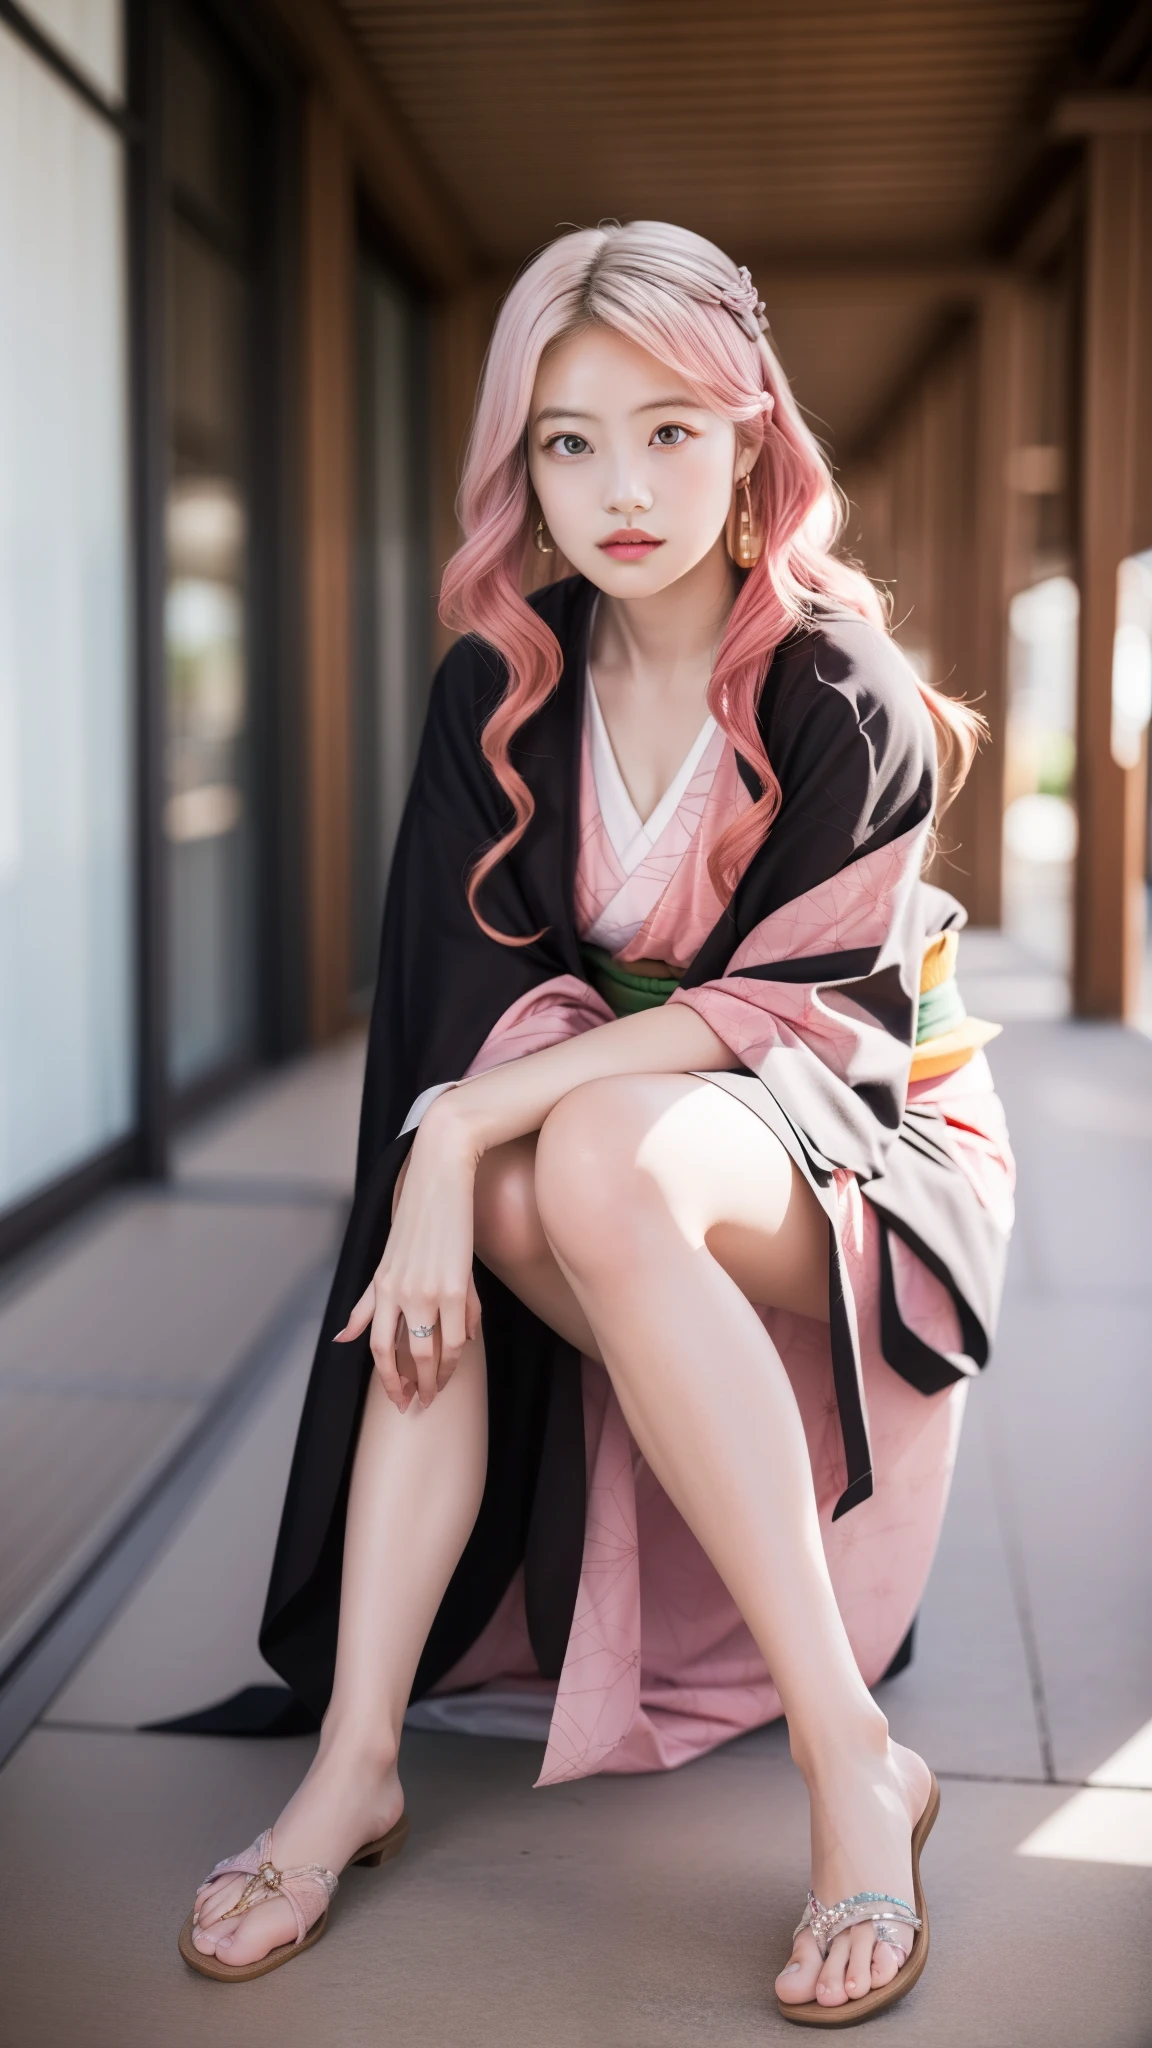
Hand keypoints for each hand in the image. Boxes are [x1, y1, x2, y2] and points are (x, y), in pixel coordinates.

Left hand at [333, 1112, 481, 1410]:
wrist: (439, 1179)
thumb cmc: (416, 1219)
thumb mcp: (384, 1262)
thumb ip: (365, 1303)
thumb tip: (341, 1338)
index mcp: (380, 1286)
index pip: (375, 1347)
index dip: (386, 1379)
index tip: (397, 1399)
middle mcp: (399, 1292)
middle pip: (403, 1355)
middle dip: (413, 1386)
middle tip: (421, 1406)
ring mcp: (428, 1291)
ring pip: (432, 1350)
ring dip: (438, 1376)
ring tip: (441, 1389)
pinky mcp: (457, 1286)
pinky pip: (459, 1334)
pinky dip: (461, 1350)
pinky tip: (463, 1354)